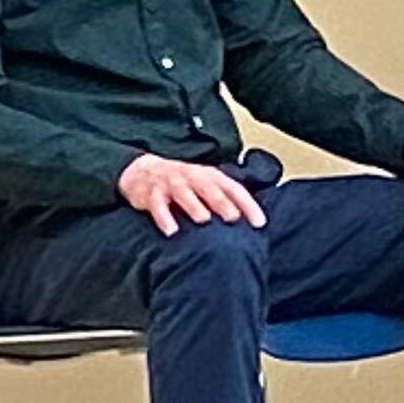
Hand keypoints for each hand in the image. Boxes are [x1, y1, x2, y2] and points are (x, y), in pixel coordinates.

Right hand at [118, 153, 265, 233]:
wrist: (143, 171)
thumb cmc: (183, 183)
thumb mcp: (205, 185)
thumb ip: (225, 199)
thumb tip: (251, 224)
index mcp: (210, 176)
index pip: (233, 189)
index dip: (248, 204)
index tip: (260, 223)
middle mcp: (193, 177)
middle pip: (210, 189)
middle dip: (222, 202)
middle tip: (233, 218)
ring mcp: (172, 184)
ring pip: (184, 193)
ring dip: (194, 205)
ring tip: (203, 220)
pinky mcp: (152, 194)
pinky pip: (157, 206)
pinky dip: (164, 217)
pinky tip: (171, 231)